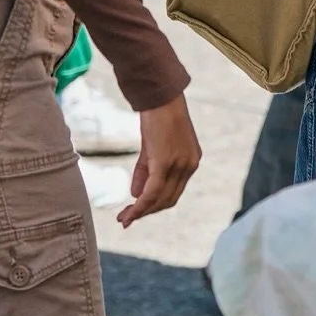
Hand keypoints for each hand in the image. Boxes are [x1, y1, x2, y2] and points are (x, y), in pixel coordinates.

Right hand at [118, 94, 200, 225]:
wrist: (159, 97)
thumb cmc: (156, 116)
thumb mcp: (152, 147)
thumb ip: (146, 172)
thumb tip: (136, 195)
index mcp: (190, 162)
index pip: (173, 192)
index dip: (155, 205)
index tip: (136, 213)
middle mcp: (189, 166)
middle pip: (168, 200)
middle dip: (146, 212)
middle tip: (126, 219)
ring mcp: (180, 165)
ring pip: (160, 200)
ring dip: (141, 212)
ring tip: (124, 217)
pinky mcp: (165, 163)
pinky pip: (152, 192)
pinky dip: (140, 205)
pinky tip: (129, 211)